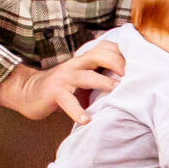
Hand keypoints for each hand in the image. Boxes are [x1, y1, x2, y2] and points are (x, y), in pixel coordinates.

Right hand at [0, 38, 125, 124]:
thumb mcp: (82, 77)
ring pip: (87, 76)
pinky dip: (77, 111)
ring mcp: (65, 78)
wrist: (28, 91)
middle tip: (133, 75)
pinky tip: (86, 120)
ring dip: (103, 82)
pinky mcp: (55, 93)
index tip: (140, 63)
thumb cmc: (62, 87)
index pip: (106, 47)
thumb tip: (130, 83)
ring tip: (116, 89)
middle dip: (117, 62)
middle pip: (99, 55)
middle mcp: (76, 65)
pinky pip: (68, 102)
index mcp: (84, 60)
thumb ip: (100, 75)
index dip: (122, 52)